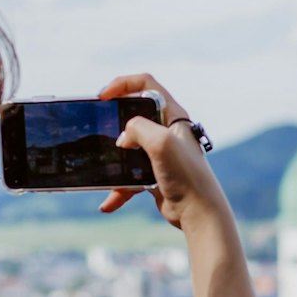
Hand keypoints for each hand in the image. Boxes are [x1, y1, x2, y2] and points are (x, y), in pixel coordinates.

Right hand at [97, 72, 228, 229]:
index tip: (103, 96)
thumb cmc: (186, 176)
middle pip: (133, 115)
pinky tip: (108, 203)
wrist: (199, 212)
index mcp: (173, 116)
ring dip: (113, 160)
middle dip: (113, 122)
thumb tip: (123, 138)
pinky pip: (129, 178)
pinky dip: (118, 189)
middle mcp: (167, 131)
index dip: (123, 84)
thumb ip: (138, 128)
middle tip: (98, 127)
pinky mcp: (154, 174)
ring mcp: (160, 153)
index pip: (146, 85)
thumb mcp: (161, 142)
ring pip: (127, 148)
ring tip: (101, 169)